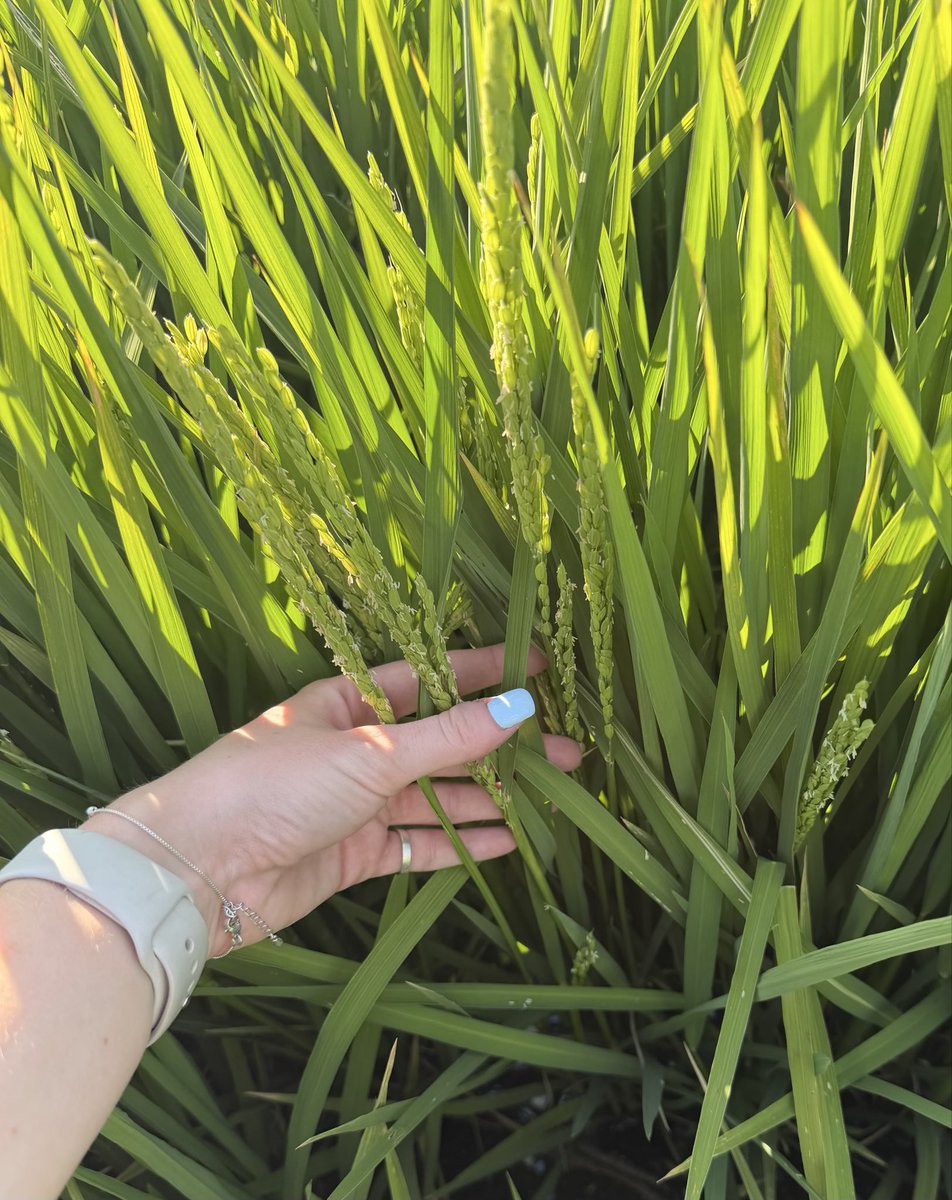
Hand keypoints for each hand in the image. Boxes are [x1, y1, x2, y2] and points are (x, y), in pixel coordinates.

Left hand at [82, 645, 580, 955]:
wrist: (199, 869)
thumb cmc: (276, 784)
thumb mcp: (371, 752)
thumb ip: (449, 736)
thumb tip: (520, 707)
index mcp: (347, 701)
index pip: (429, 678)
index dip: (484, 673)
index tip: (539, 671)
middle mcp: (354, 747)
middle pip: (441, 742)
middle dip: (500, 747)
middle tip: (567, 752)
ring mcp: (354, 802)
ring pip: (434, 795)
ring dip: (489, 797)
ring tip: (550, 799)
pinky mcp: (351, 853)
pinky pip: (417, 843)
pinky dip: (460, 842)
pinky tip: (507, 841)